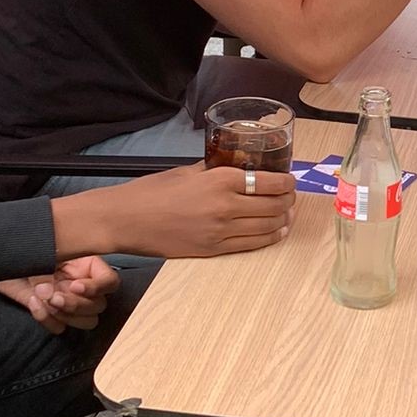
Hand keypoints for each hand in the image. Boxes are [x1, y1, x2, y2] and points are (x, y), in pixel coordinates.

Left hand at [0, 255, 119, 333]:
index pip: (110, 281)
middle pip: (99, 305)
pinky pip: (61, 327)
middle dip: (76, 304)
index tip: (75, 286)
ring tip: (44, 300)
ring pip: (87, 321)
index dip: (97, 287)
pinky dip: (47, 320)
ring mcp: (66, 300)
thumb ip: (56, 263)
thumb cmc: (18, 245)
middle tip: (54, 296)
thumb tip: (57, 289)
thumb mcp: (42, 247)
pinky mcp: (50, 313)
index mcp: (85, 263)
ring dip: (67, 315)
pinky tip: (33, 304)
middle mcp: (80, 283)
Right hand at [100, 164, 295, 258]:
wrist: (126, 220)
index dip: (287, 182)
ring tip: (287, 214)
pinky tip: (276, 231)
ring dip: (283, 220)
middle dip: (288, 201)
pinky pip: (253, 245)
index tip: (290, 180)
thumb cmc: (152, 191)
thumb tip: (236, 165)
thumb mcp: (187, 171)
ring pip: (268, 227)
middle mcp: (226, 207)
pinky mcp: (214, 250)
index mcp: (220, 181)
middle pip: (274, 206)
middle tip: (290, 196)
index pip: (269, 182)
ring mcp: (221, 232)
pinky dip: (270, 237)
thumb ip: (215, 169)